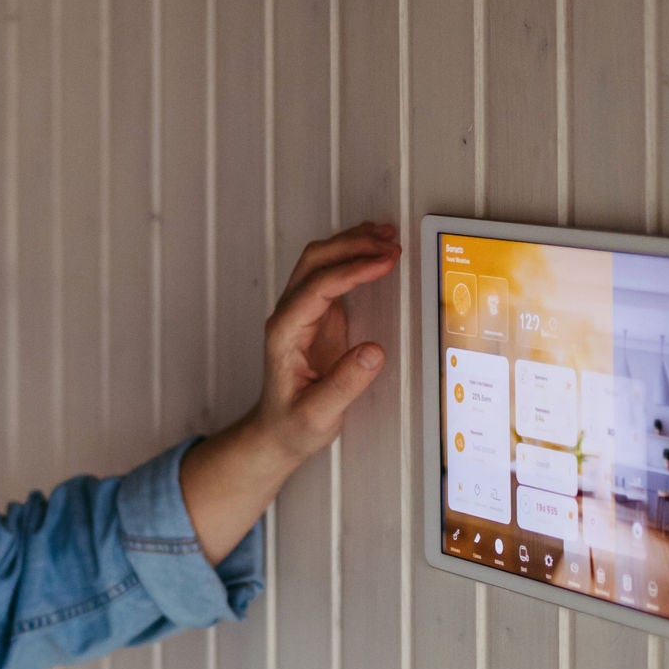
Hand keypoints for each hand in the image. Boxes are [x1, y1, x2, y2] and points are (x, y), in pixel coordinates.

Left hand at [249, 221, 401, 464]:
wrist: (277, 432)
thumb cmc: (292, 424)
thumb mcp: (318, 414)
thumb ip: (345, 384)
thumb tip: (374, 351)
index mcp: (285, 332)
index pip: (317, 286)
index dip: (352, 270)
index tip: (384, 263)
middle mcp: (288, 315)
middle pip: (315, 261)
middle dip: (352, 245)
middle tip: (391, 244)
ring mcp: (301, 311)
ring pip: (320, 260)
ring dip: (352, 244)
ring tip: (388, 236)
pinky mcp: (316, 315)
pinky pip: (332, 274)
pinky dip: (354, 257)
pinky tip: (376, 252)